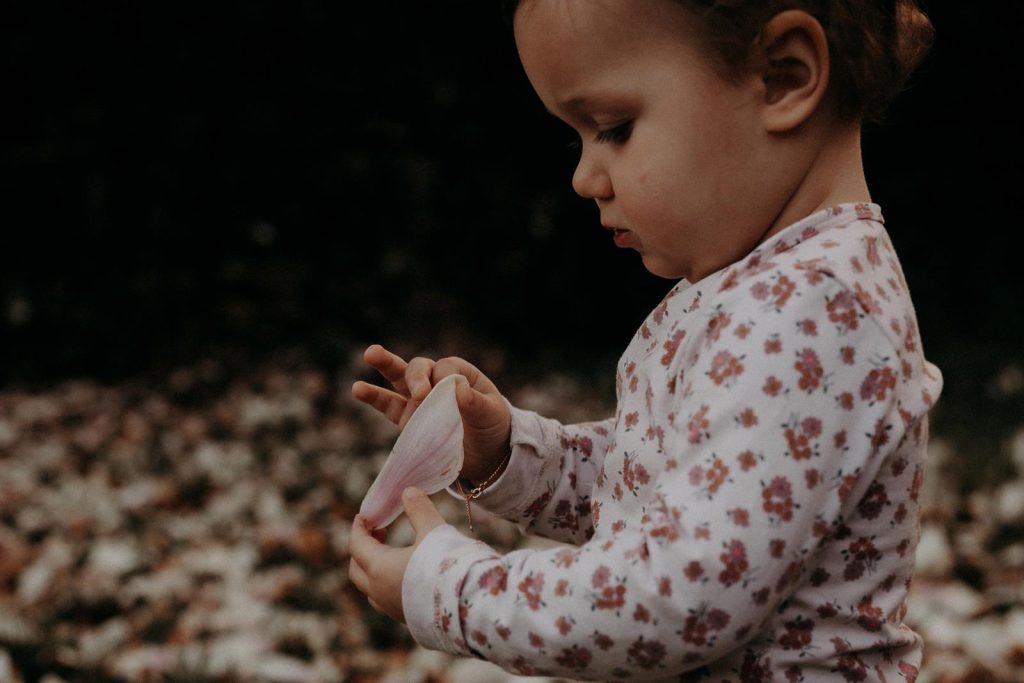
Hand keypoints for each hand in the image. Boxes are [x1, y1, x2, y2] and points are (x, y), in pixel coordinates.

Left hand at [348, 487, 444, 621]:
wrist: (470, 605)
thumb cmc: (449, 564)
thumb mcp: (434, 529)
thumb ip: (419, 509)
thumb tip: (409, 491)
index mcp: (379, 568)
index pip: (357, 545)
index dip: (359, 528)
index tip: (364, 516)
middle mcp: (379, 591)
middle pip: (356, 569)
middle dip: (362, 549)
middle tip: (380, 532)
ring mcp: (392, 608)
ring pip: (370, 588)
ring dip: (373, 569)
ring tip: (392, 553)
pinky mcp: (407, 619)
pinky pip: (386, 601)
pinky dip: (387, 584)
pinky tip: (407, 576)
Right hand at [352, 344, 511, 483]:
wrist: (486, 456)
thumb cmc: (492, 428)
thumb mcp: (491, 414)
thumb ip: (476, 403)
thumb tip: (459, 388)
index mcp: (459, 374)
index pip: (446, 368)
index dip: (444, 379)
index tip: (452, 397)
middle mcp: (436, 382)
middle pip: (419, 367)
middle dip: (416, 376)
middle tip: (420, 393)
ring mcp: (419, 401)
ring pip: (399, 378)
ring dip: (385, 364)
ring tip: (371, 353)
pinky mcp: (408, 420)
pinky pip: (389, 406)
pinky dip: (373, 397)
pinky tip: (358, 388)